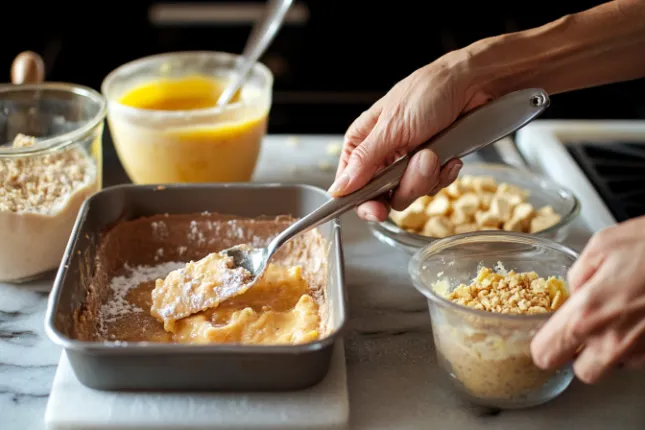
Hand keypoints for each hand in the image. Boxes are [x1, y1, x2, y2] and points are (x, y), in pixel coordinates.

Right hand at [328, 50, 494, 221]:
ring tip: (436, 151)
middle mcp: (381, 155)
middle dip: (405, 185)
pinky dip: (444, 174)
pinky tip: (449, 156)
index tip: (377, 210)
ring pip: (409, 193)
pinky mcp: (431, 166)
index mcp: (362, 142)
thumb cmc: (428, 92)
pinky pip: (432, 187)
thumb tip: (338, 188)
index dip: (361, 201)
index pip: (350, 185)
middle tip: (421, 165)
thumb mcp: (392, 128)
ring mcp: (406, 163)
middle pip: (381, 195)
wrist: (472, 84)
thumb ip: (364, 162)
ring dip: (427, 176)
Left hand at [531, 215, 644, 382]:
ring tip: (619, 317)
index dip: (544, 346)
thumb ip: (579, 274)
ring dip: (611, 349)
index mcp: (588, 313)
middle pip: (583, 373)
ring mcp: (643, 349)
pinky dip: (637, 343)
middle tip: (584, 331)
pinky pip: (642, 358)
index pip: (547, 353)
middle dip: (580, 355)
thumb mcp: (603, 245)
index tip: (546, 338)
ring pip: (616, 367)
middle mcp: (615, 339)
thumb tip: (574, 290)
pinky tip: (640, 317)